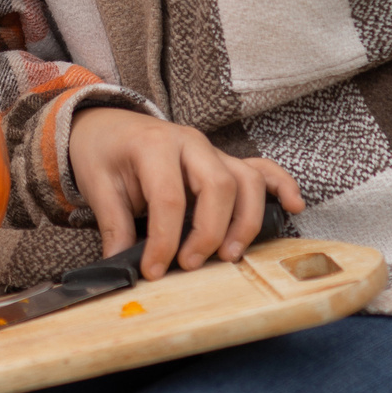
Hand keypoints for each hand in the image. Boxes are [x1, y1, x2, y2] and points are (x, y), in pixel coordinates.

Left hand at [67, 108, 303, 279]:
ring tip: (229, 255)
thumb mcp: (97, 183)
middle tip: (190, 265)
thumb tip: (120, 266)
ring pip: (245, 180)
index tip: (153, 270)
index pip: (169, 198)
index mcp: (154, 145)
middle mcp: (189, 143)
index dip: (164, 240)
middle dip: (210, 232)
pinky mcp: (222, 159)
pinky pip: (260, 168)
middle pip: (218, 186)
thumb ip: (113, 224)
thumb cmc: (103, 151)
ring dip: (244, 221)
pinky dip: (280, 185)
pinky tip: (294, 206)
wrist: (107, 122)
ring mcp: (211, 149)